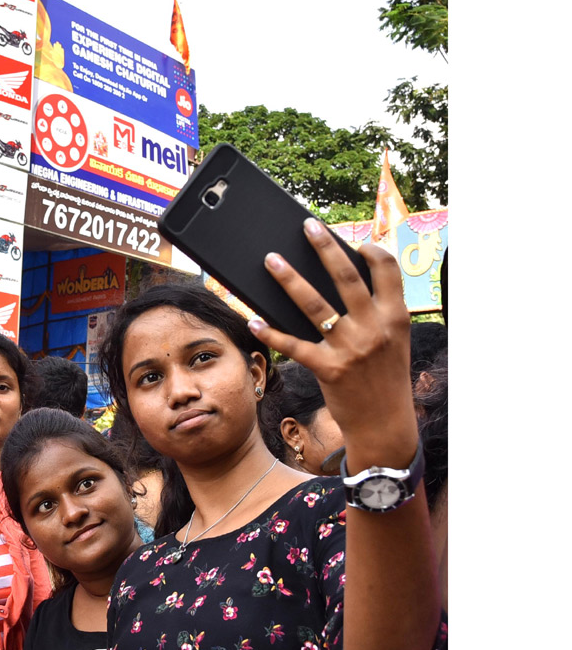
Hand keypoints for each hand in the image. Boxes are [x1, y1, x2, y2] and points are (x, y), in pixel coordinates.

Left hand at [249, 219, 416, 462]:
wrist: (384, 423)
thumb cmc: (383, 376)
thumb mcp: (391, 340)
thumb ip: (374, 311)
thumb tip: (340, 277)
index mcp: (395, 317)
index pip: (388, 271)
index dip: (372, 251)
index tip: (355, 240)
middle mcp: (375, 329)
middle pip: (346, 278)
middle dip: (324, 248)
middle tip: (307, 225)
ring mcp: (351, 349)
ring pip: (314, 305)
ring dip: (289, 280)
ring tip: (270, 259)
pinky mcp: (328, 369)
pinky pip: (294, 345)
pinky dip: (271, 332)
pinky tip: (254, 320)